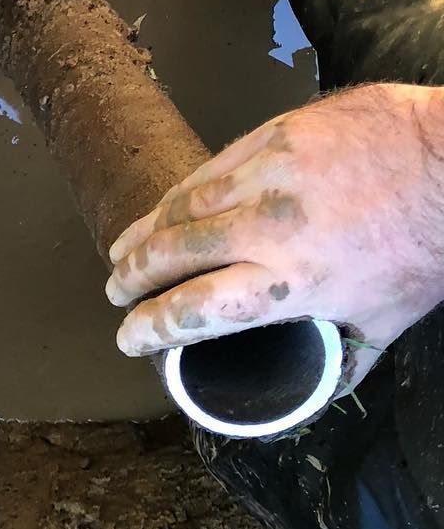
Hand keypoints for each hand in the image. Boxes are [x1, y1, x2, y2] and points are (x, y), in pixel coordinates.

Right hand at [104, 83, 443, 384]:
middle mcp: (265, 231)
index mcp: (291, 284)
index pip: (193, 310)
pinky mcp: (271, 138)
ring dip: (142, 235)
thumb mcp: (387, 320)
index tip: (129, 338)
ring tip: (121, 252)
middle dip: (132, 279)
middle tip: (115, 293)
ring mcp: (264, 177)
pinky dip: (175, 195)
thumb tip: (311, 390)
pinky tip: (162, 208)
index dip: (150, 327)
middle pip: (171, 256)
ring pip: (179, 208)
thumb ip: (342, 357)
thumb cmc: (428, 247)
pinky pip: (207, 170)